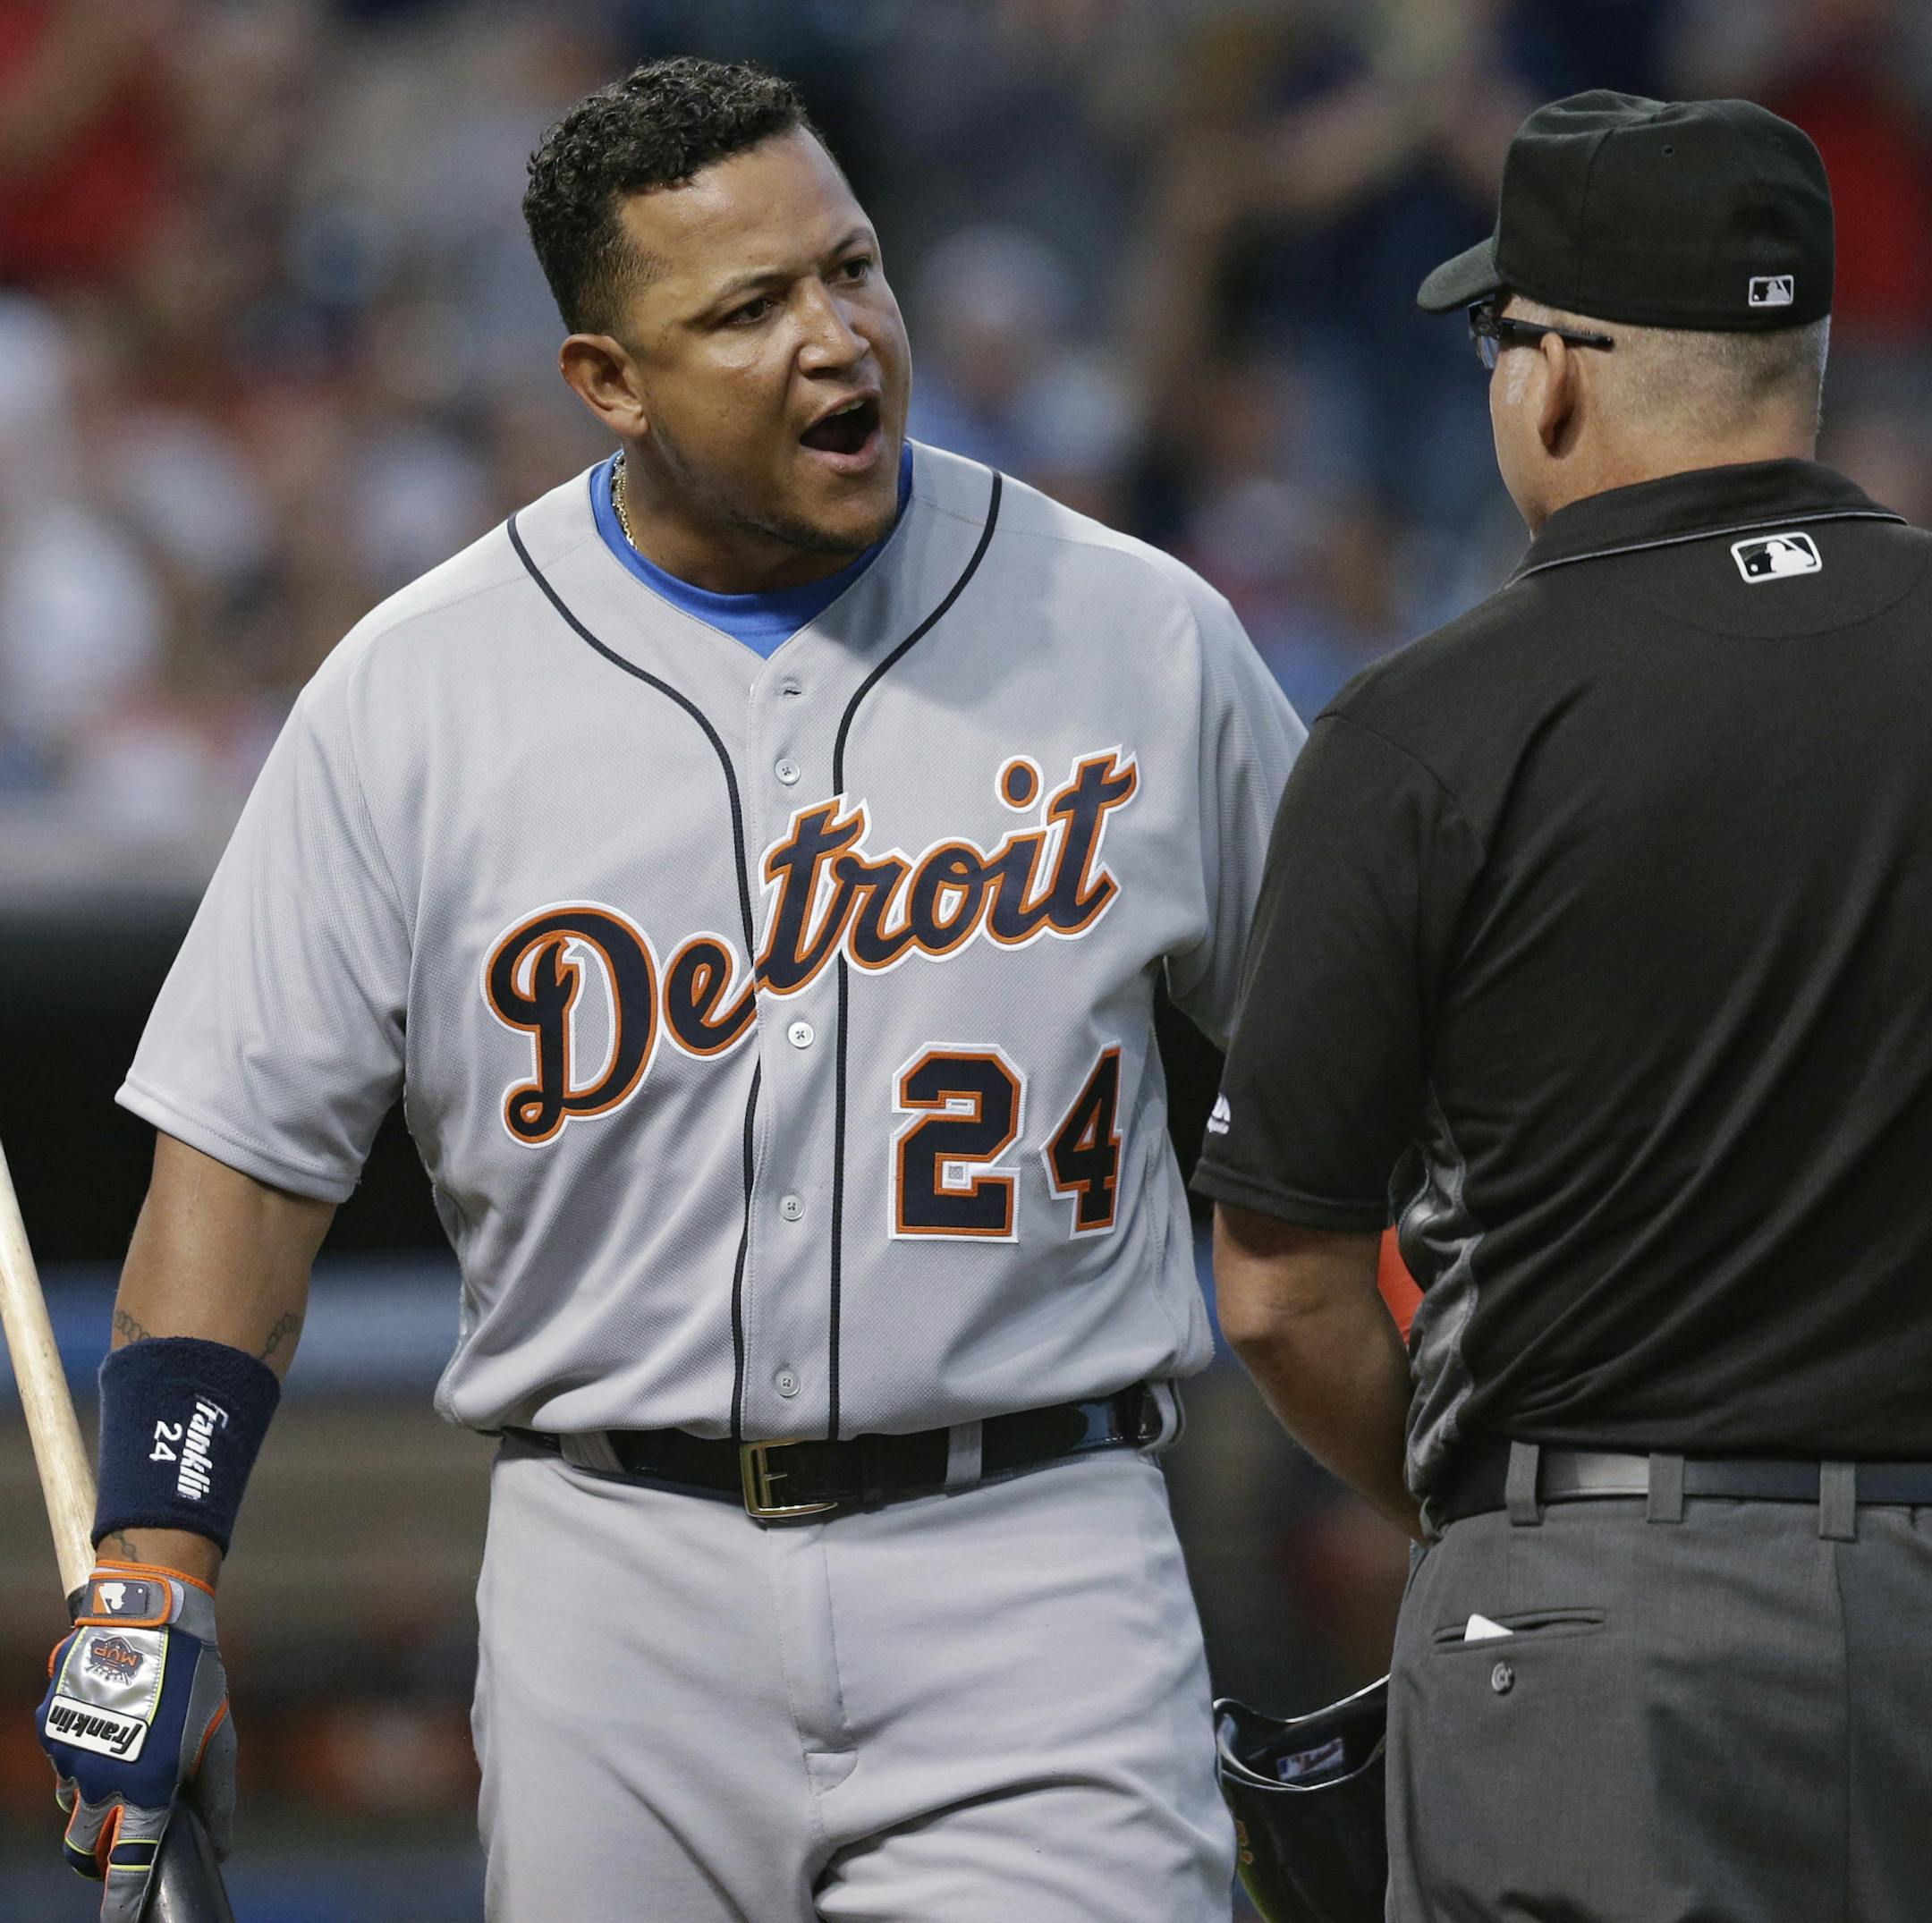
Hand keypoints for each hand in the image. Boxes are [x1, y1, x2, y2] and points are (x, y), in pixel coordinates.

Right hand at [37, 1562, 233, 1921]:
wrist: (149, 1617)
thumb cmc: (194, 1676)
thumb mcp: (220, 1736)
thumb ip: (219, 1797)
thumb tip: (220, 1847)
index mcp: (144, 1788)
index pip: (126, 1867)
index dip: (120, 1903)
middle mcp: (99, 1780)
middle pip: (82, 1846)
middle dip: (94, 1854)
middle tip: (115, 1841)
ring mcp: (68, 1755)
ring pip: (72, 1800)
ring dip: (92, 1797)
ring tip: (126, 1756)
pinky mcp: (50, 1727)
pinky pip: (64, 1758)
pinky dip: (83, 1752)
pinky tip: (111, 1720)